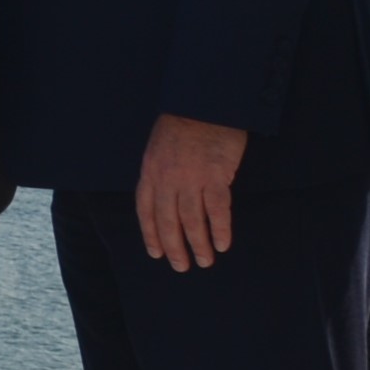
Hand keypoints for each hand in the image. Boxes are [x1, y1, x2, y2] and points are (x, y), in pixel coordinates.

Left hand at [133, 113, 249, 268]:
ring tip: (206, 261)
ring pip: (192, 221)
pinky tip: (223, 244)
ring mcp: (191, 179)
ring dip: (199, 245)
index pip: (146, 211)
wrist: (204, 103)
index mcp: (150, 172)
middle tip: (182, 266)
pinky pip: (217, 210)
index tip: (157, 253)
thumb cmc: (183, 123)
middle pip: (168, 221)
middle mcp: (167, 179)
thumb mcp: (158, 148)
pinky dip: (220, 229)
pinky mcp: (215, 176)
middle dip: (174, 247)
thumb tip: (165, 199)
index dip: (151, 234)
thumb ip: (160, 173)